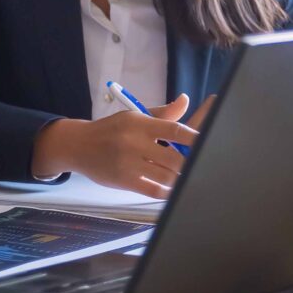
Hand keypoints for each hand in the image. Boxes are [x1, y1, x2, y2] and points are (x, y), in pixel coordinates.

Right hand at [31, 94, 201, 198]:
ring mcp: (129, 163)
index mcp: (140, 123)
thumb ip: (162, 113)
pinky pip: (152, 190)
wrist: (79, 145)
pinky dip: (167, 192)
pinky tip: (175, 190)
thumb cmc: (112, 130)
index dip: (196, 138)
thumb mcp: (134, 116)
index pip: (175, 130)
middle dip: (192, 164)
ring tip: (193, 178)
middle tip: (206, 165)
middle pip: (175, 157)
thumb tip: (185, 100)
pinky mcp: (124, 180)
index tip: (213, 142)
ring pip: (166, 176)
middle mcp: (135, 142)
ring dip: (182, 179)